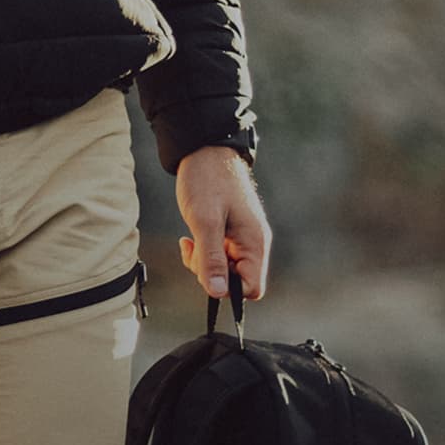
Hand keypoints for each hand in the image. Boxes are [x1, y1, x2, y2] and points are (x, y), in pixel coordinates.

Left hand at [175, 147, 271, 303]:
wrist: (204, 152)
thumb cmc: (207, 181)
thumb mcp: (205, 221)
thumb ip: (211, 258)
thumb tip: (217, 292)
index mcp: (255, 243)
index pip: (252, 288)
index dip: (229, 288)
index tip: (207, 270)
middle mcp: (252, 244)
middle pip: (235, 282)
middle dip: (210, 273)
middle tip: (195, 250)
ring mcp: (241, 239)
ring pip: (223, 270)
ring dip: (203, 263)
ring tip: (190, 241)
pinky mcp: (228, 234)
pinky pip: (216, 257)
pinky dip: (201, 254)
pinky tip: (189, 240)